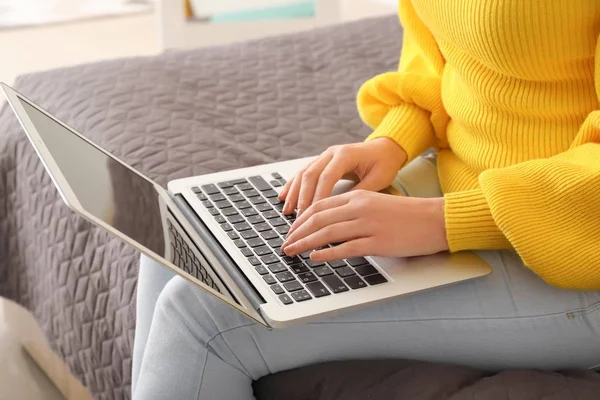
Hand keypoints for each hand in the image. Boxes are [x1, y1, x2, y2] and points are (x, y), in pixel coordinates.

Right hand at [279, 138, 406, 215]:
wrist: (385, 149)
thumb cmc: (384, 163)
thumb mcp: (378, 179)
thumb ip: (359, 193)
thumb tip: (341, 211)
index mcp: (345, 155)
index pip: (327, 177)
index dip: (318, 196)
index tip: (313, 215)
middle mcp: (331, 153)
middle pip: (310, 175)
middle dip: (302, 198)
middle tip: (298, 218)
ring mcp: (324, 156)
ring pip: (303, 174)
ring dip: (294, 193)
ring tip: (287, 211)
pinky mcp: (321, 162)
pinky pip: (303, 173)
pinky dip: (293, 186)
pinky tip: (284, 197)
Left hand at [281, 190, 447, 260]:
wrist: (434, 220)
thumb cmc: (406, 214)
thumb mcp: (375, 203)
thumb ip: (352, 210)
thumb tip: (329, 224)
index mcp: (358, 196)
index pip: (319, 206)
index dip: (300, 219)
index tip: (291, 230)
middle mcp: (359, 208)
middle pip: (318, 219)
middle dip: (296, 232)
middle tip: (285, 244)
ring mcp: (368, 225)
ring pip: (327, 233)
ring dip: (305, 243)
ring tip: (292, 252)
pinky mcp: (377, 242)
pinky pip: (346, 248)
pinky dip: (326, 253)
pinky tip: (315, 258)